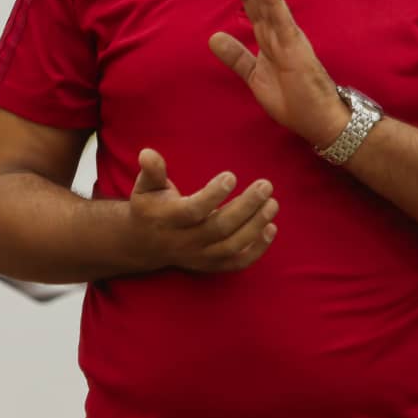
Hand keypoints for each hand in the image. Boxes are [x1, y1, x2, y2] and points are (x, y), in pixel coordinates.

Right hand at [125, 148, 277, 272]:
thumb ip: (151, 170)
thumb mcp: (146, 186)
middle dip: (246, 207)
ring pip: (231, 246)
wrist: (144, 244)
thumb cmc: (150, 206)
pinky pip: (237, 263)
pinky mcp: (211, 265)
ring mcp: (199, 256)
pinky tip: (271, 228)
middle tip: (266, 185)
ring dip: (256, 226)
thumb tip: (147, 153)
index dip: (213, 194)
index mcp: (168, 219)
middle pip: (219, 228)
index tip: (232, 175)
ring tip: (273, 203)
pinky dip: (257, 250)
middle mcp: (184, 241)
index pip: (193, 210)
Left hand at [209, 0, 349, 148]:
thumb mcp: (255, 77)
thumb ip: (237, 57)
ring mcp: (287, 34)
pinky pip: (281, 19)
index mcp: (269, 34)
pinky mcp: (295, 46)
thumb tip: (213, 37)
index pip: (249, 1)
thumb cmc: (295, 99)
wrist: (321, 121)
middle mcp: (278, 28)